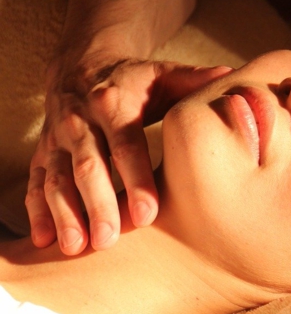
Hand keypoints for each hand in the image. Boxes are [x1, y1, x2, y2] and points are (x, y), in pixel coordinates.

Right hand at [26, 56, 230, 254]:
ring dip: (64, 213)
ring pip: (56, 178)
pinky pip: (35, 183)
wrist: (84, 66)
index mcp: (114, 103)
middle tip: (109, 241)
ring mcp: (57, 138)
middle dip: (97, 204)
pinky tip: (42, 241)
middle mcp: (80, 120)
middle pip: (88, 166)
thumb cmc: (137, 81)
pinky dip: (37, 212)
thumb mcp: (165, 75)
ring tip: (77, 247)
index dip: (136, 179)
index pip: (125, 144)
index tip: (148, 213)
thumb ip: (195, 81)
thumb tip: (233, 77)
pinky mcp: (43, 152)